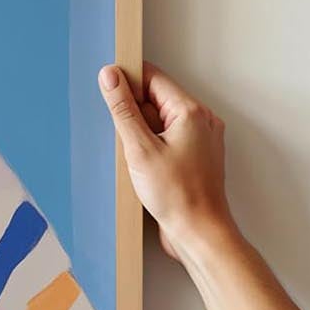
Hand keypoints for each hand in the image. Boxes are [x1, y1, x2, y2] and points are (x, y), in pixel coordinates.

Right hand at [97, 62, 231, 261]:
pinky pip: (169, 140)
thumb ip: (123, 109)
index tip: (107, 88)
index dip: (128, 81)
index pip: (154, 78)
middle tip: (122, 136)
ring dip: (142, 133)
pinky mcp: (195, 158)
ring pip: (162, 121)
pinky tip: (143, 167)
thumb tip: (110, 76)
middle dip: (134, 113)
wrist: (199, 233)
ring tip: (136, 157)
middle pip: (157, 99)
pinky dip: (152, 147)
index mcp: (190, 111)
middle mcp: (201, 121)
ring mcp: (201, 140)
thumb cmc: (177, 196)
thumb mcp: (140, 149)